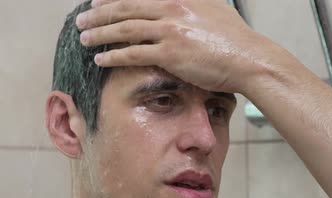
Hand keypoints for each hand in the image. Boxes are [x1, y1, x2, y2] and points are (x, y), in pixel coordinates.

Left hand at [76, 0, 288, 94]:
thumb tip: (175, 8)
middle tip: (82, 19)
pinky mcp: (170, 54)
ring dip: (100, 33)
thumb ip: (189, 5)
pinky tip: (100, 58)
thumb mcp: (211, 10)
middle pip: (125, 8)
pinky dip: (113, 55)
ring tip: (83, 38)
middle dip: (99, 13)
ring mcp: (169, 31)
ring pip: (124, 29)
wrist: (249, 59)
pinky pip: (133, 53)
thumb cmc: (233, 39)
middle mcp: (171, 9)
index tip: (97, 1)